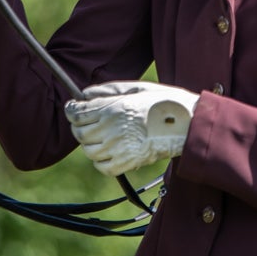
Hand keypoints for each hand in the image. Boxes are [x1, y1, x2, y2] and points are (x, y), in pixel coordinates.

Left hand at [65, 80, 198, 175]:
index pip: (76, 113)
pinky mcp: (125, 164)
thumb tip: (84, 94)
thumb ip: (108, 90)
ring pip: (88, 151)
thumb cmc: (163, 102)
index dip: (71, 110)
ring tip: (104, 136)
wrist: (186, 124)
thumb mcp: (135, 88)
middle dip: (80, 126)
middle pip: (78, 132)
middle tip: (89, 122)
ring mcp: (117, 148)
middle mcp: (110, 129)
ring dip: (91, 144)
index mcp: (112, 108)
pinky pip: (101, 167)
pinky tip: (111, 151)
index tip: (73, 108)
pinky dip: (101, 161)